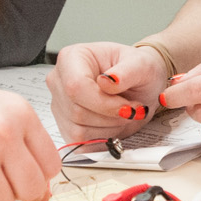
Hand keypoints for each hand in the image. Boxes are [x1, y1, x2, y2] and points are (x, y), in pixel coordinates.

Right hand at [46, 42, 168, 142]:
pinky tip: (113, 123)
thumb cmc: (136, 69)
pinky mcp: (65, 127)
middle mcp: (59, 81)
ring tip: (124, 113)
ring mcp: (59, 106)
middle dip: (111, 116)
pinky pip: (80, 142)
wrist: (138, 84)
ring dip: (109, 128)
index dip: (103, 103)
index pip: (75, 86)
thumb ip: (127, 72)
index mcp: (72, 58)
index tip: (128, 107)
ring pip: (78, 131)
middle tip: (132, 109)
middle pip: (77, 111)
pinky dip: (103, 138)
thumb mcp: (142, 64)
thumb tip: (107, 81)